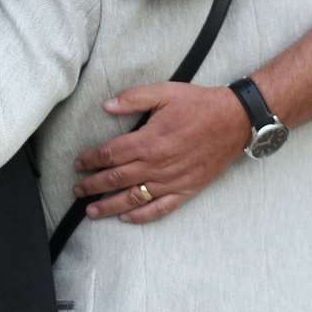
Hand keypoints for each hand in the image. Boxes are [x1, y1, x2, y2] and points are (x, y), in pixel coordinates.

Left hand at [71, 82, 249, 222]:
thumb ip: (133, 99)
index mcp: (148, 141)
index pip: (110, 154)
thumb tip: (106, 106)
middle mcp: (157, 165)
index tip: (78, 164)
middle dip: (93, 186)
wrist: (235, 121)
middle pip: (116, 179)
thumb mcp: (164, 93)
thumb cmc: (198, 105)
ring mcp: (172, 180)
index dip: (91, 160)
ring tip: (91, 211)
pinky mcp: (187, 190)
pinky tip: (127, 218)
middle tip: (76, 190)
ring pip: (134, 198)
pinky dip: (142, 216)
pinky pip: (161, 208)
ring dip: (110, 206)